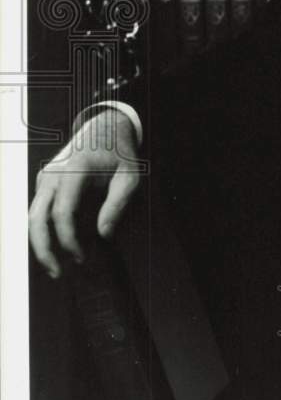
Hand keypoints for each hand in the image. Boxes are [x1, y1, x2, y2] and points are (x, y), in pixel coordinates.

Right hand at [28, 109, 140, 277]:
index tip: (81, 257)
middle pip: (36, 218)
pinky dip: (43, 231)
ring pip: (31, 216)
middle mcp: (53, 173)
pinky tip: (57, 248)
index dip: (68, 239)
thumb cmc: (120, 153)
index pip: (62, 212)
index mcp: (74, 169)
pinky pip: (38, 211)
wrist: (105, 127)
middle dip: (43, 249)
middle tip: (58, 273)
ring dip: (40, 243)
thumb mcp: (130, 176)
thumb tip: (104, 235)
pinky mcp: (44, 183)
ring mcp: (45, 177)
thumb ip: (118, 204)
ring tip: (56, 266)